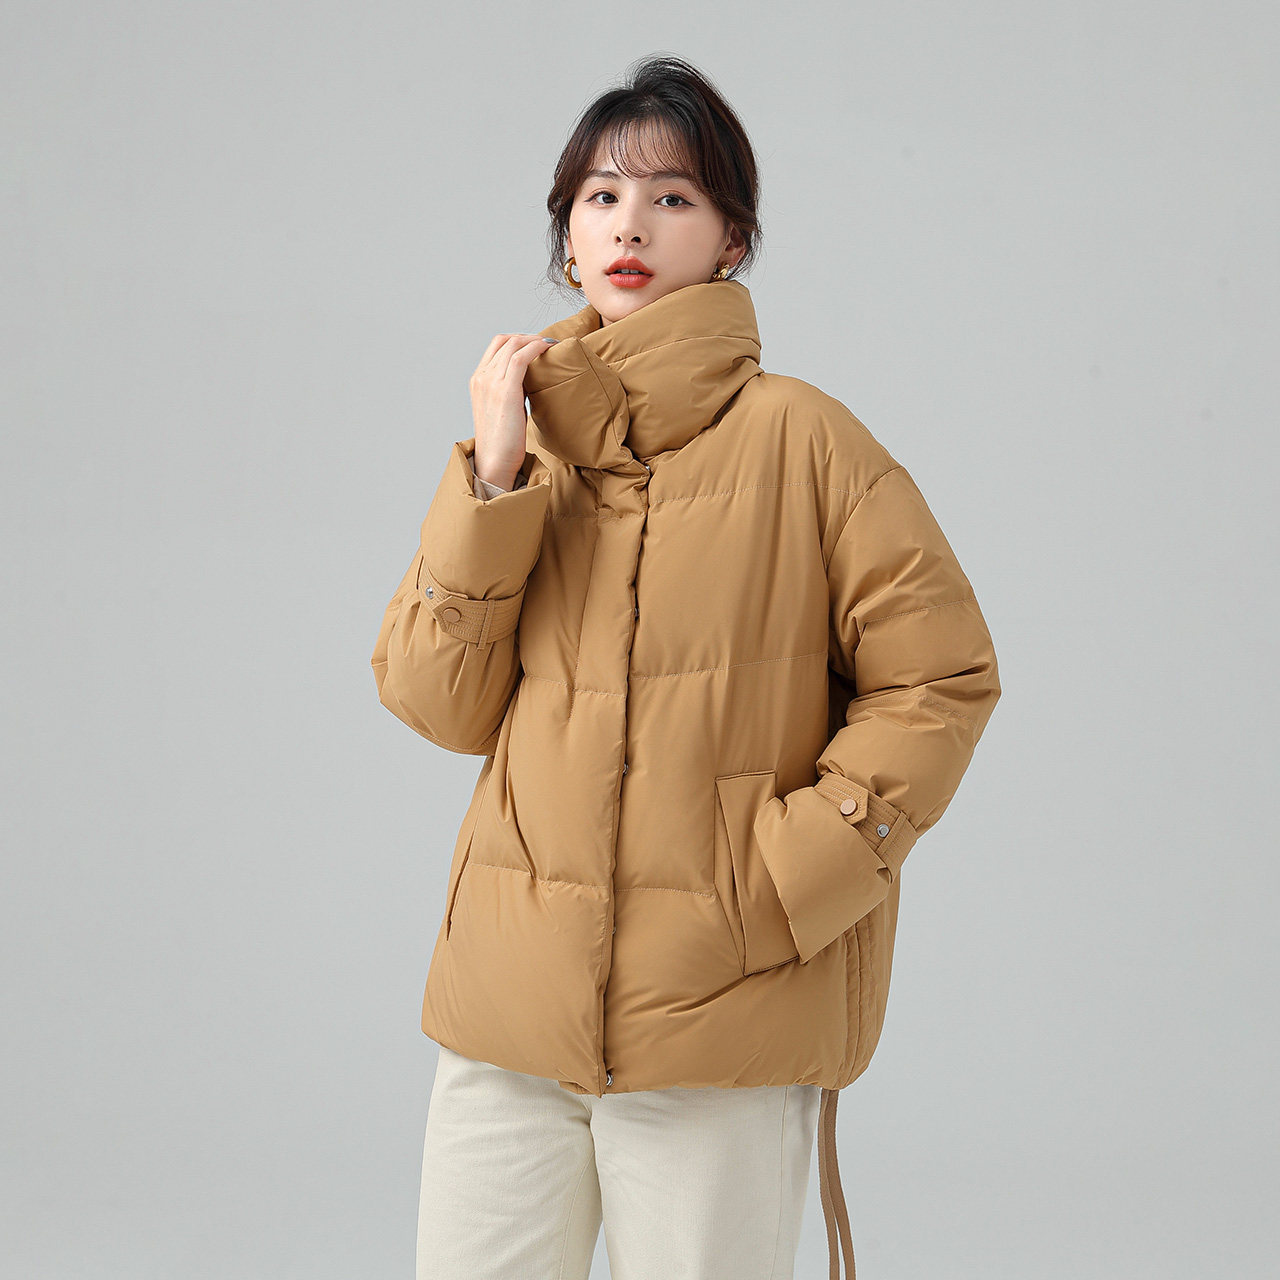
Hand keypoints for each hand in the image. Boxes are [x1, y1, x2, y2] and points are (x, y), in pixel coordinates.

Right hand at [469, 333, 556, 489]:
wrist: (495, 462)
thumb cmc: (503, 441)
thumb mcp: (502, 408)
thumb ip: (511, 390)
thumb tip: (531, 379)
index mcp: (477, 380)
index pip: (496, 344)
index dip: (519, 338)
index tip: (537, 344)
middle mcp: (481, 377)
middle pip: (505, 340)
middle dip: (529, 336)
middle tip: (548, 344)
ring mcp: (490, 382)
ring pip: (513, 344)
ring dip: (536, 340)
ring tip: (552, 345)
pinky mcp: (505, 391)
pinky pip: (521, 357)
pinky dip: (537, 348)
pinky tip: (550, 349)